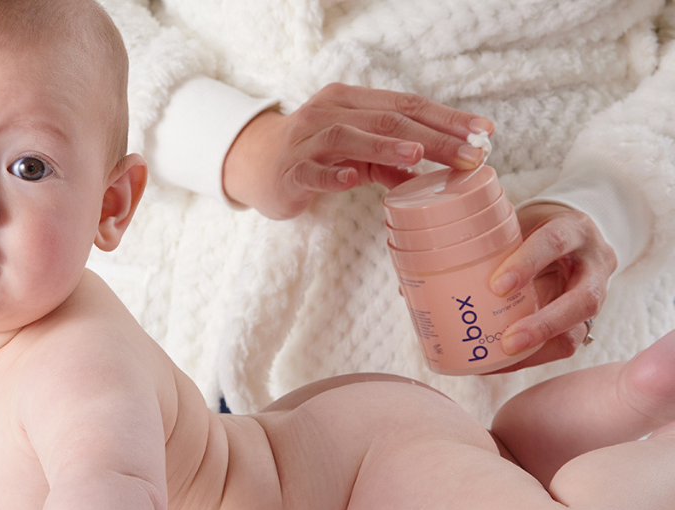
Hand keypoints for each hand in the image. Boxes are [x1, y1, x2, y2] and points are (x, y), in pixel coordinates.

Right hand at [222, 82, 494, 218]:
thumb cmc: (312, 155)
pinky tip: (351, 179)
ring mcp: (307, 141)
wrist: (254, 164)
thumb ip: (389, 163)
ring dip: (384, 147)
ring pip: (348, 137)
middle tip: (469, 154)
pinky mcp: (290, 171)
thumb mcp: (355, 154)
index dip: (446, 117)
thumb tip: (432, 175)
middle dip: (432, 137)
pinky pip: (313, 170)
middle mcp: (329, 113)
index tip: (484, 132)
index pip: (406, 105)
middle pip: (386, 120)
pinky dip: (333, 174)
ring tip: (417, 157)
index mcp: (350, 102)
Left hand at [490, 203, 617, 371]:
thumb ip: (488, 243)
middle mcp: (595, 264)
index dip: (527, 263)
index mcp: (573, 229)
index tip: (496, 286)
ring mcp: (597, 294)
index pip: (555, 242)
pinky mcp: (587, 319)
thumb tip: (424, 275)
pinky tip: (501, 363)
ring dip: (537, 349)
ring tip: (499, 360)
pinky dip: (532, 356)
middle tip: (508, 342)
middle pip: (583, 300)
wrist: (572, 234)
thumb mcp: (518, 224)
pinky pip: (565, 344)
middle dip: (544, 325)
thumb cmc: (535, 229)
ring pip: (578, 329)